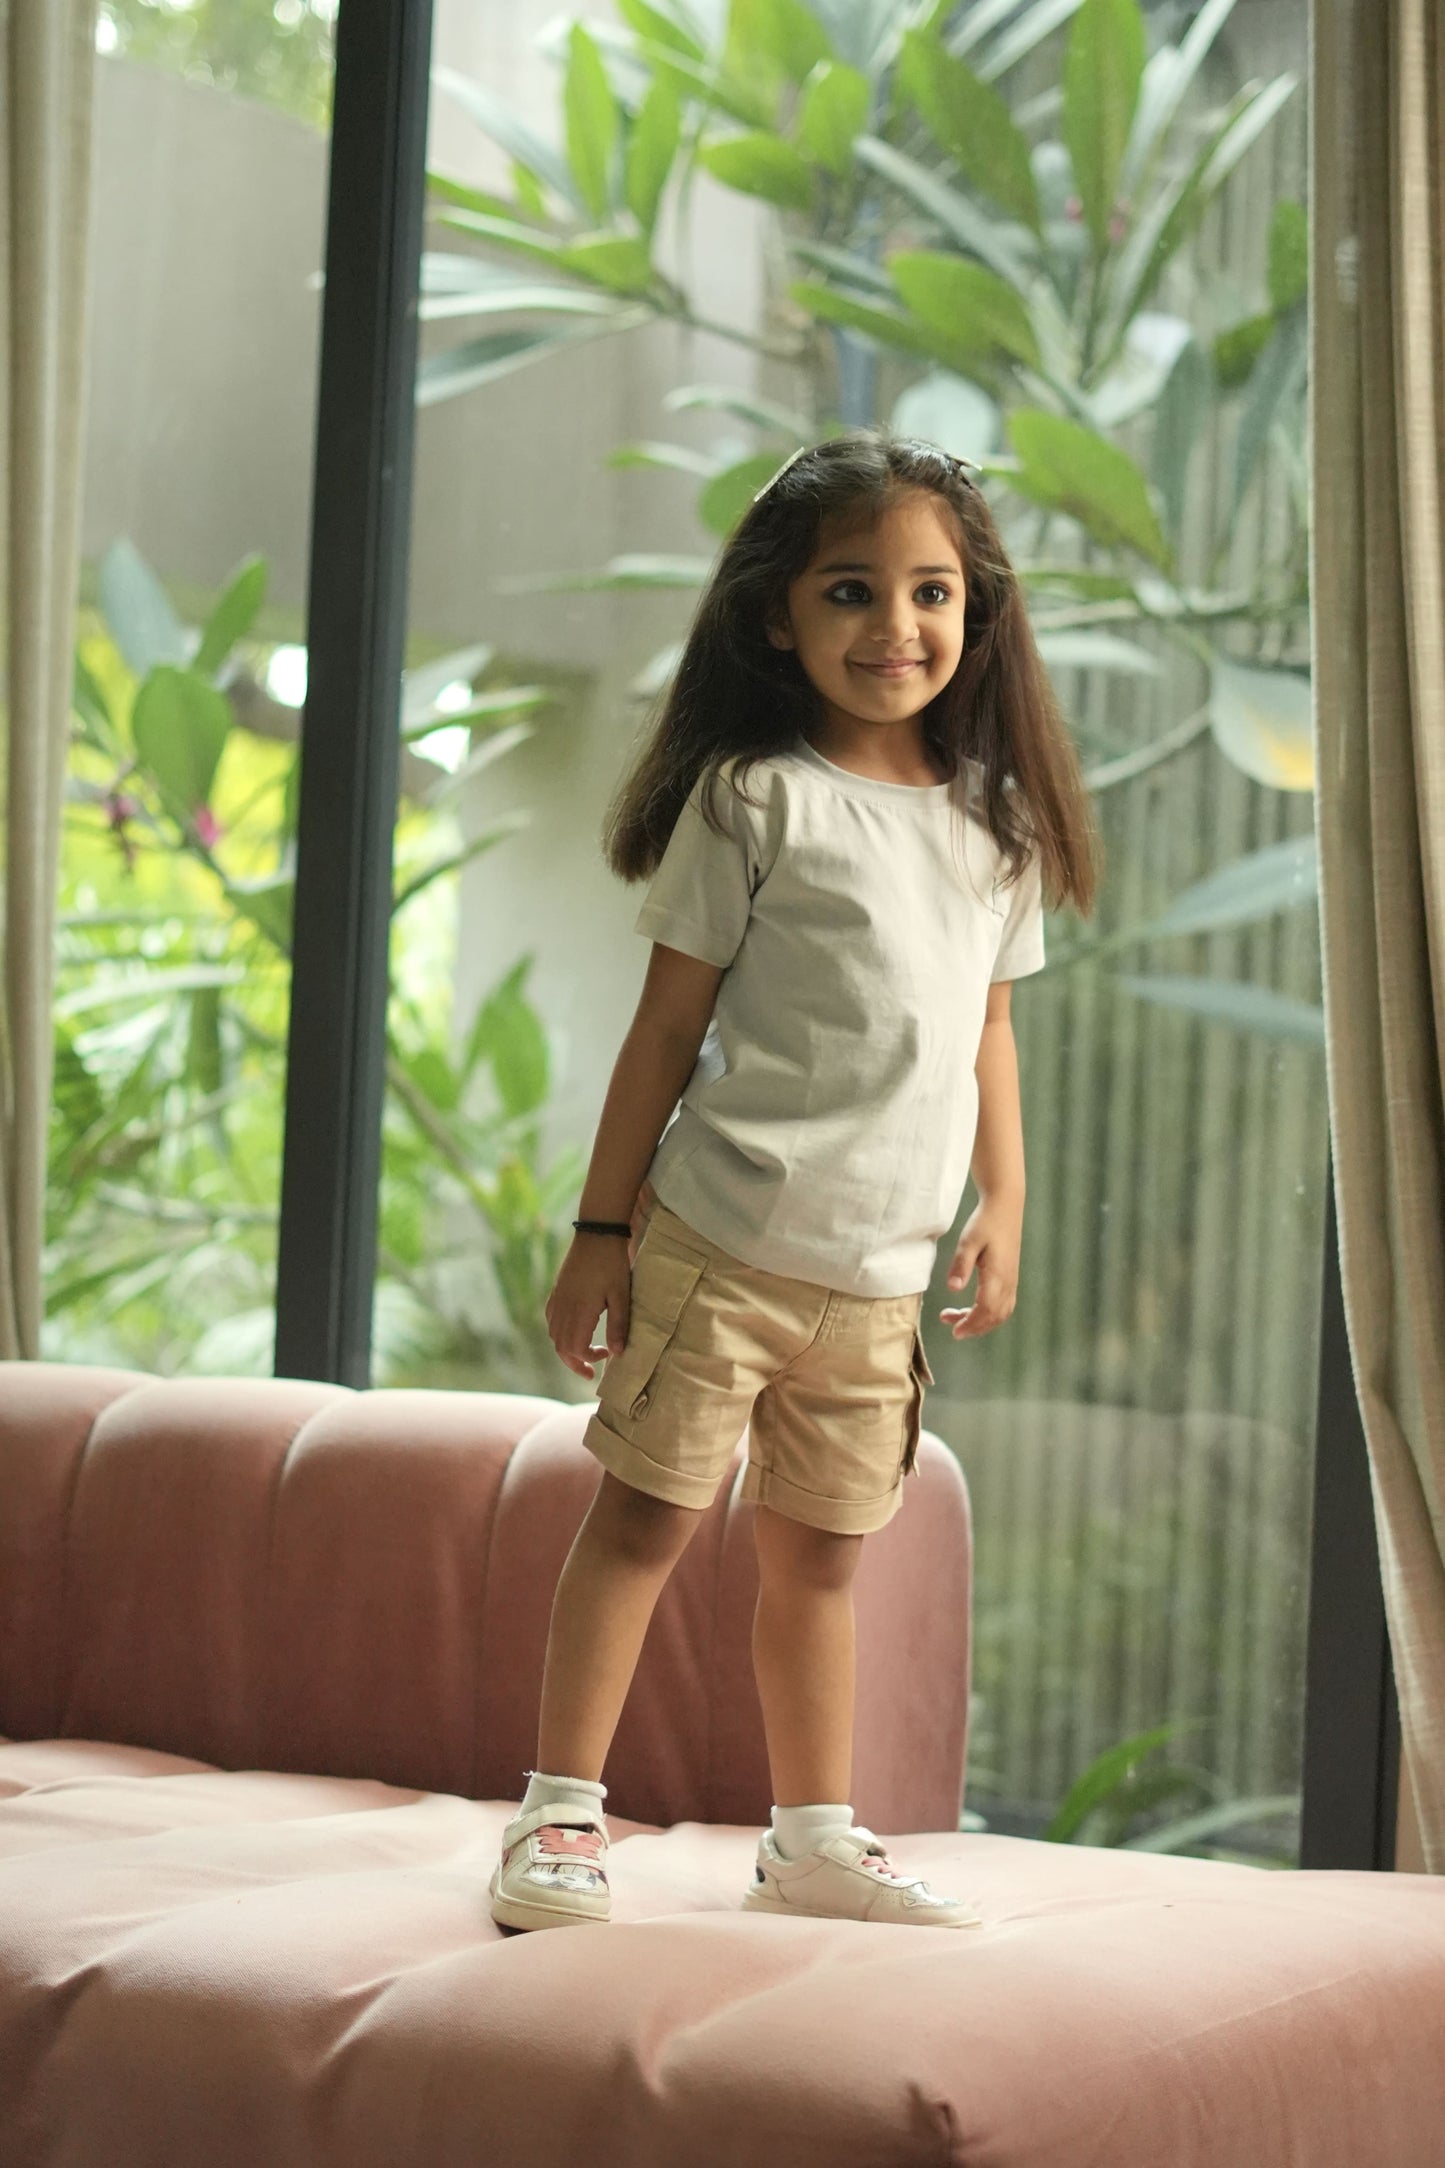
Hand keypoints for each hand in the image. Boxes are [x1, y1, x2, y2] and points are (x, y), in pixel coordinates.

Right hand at [544, 1181, 656, 1380]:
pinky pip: (551, 1319)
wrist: (597, 1234)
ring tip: (583, 1354)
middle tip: (590, 1372)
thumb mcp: (621, 1295)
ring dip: (566, 1349)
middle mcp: (564, 1308)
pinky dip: (559, 1332)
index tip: (606, 1355)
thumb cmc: (612, 1263)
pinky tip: (572, 1331)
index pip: (575, 1348)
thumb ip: (618, 1325)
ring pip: (554, 1334)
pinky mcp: (557, 1290)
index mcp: (579, 1311)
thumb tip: (618, 1353)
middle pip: (560, 1346)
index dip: (588, 1358)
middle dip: (574, 1363)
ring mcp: (558, 1298)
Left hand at [939, 1196, 1020, 1339]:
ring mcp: (1012, 1279)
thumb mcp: (968, 1241)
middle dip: (974, 1327)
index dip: (971, 1324)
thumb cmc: (985, 1222)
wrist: (1005, 1206)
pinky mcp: (1011, 1276)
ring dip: (982, 1322)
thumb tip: (952, 1289)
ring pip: (1001, 1312)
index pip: (986, 1310)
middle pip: (994, 1316)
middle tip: (952, 1328)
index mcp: (997, 1274)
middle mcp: (1008, 1281)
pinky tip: (974, 1308)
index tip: (954, 1331)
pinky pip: (1005, 1304)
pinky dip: (990, 1313)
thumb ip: (961, 1265)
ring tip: (958, 1318)